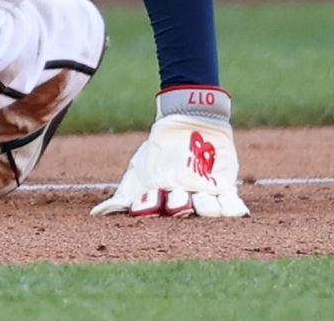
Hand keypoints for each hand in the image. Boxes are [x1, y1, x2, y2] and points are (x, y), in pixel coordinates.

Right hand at [92, 87, 248, 218]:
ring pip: (207, 209)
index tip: (148, 202)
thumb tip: (97, 216)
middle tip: (179, 201)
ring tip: (204, 202)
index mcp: (160, 202)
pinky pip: (231, 204)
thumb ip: (123, 195)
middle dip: (180, 208)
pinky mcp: (225, 188)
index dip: (151, 208)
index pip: (153, 210)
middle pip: (181, 211)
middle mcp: (183, 203)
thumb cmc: (160, 147)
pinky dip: (234, 210)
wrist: (187, 118)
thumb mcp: (139, 169)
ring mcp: (205, 197)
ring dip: (207, 209)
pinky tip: (237, 210)